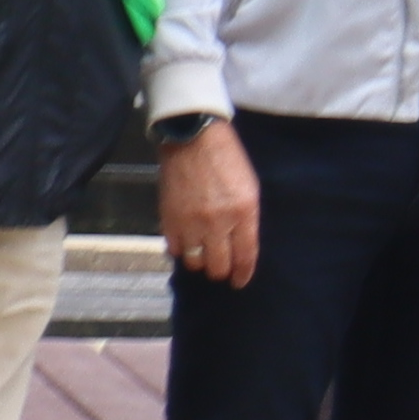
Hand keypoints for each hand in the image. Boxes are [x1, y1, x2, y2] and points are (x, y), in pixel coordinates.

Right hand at [158, 125, 260, 286]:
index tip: (240, 281)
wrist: (193, 137)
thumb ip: (247, 219)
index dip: (242, 274)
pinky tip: (186, 243)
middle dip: (221, 271)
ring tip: (202, 254)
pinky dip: (181, 250)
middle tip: (221, 269)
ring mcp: (191, 222)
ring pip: (194, 262)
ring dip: (200, 262)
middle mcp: (217, 222)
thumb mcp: (249, 188)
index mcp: (243, 213)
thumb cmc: (226, 160)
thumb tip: (241, 247)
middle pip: (218, 266)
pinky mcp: (169, 218)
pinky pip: (174, 249)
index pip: (245, 256)